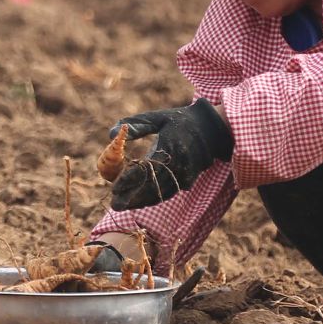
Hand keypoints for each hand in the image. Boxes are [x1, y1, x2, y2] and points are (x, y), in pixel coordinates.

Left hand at [106, 100, 232, 210]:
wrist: (211, 130)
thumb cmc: (179, 121)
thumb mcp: (157, 117)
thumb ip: (135, 125)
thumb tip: (111, 134)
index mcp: (169, 147)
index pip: (146, 169)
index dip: (129, 180)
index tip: (114, 187)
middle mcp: (178, 165)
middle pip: (151, 186)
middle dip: (131, 197)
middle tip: (114, 204)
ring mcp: (184, 175)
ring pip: (160, 193)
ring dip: (141, 201)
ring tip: (123, 205)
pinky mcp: (188, 181)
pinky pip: (167, 193)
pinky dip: (153, 198)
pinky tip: (139, 202)